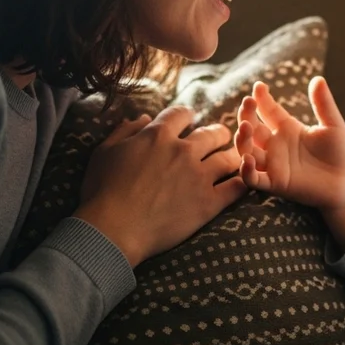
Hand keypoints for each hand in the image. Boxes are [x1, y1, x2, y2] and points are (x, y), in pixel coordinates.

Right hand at [74, 106, 247, 265]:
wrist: (112, 230)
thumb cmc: (102, 192)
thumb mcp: (104, 152)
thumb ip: (125, 131)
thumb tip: (143, 118)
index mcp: (158, 136)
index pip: (182, 114)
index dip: (186, 115)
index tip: (189, 120)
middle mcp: (183, 151)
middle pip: (213, 132)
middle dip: (217, 133)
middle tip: (219, 138)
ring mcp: (199, 176)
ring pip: (230, 157)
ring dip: (233, 155)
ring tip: (233, 159)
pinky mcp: (209, 202)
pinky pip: (236, 187)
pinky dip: (242, 182)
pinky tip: (241, 182)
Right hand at [234, 77, 344, 244]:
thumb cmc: (340, 153)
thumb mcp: (333, 125)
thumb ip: (323, 104)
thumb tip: (318, 79)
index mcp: (287, 128)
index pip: (268, 110)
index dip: (261, 98)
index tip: (258, 86)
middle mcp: (276, 145)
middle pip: (252, 128)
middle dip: (246, 115)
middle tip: (248, 103)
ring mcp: (274, 164)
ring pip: (247, 151)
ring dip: (242, 139)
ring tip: (245, 126)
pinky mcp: (276, 183)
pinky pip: (254, 178)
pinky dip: (246, 171)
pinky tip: (248, 159)